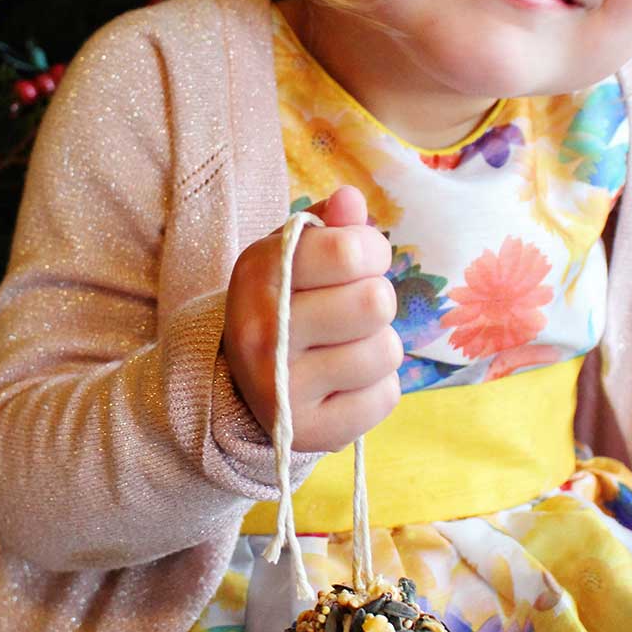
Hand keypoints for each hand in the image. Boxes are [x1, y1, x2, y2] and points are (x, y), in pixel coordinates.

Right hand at [223, 185, 401, 451]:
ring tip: (347, 347)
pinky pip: (386, 397)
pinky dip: (377, 388)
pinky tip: (346, 383)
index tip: (357, 262)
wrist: (244, 384)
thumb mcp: (292, 256)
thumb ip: (327, 225)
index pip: (351, 251)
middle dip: (375, 300)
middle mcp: (263, 334)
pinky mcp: (311, 432)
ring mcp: (283, 389)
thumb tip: (350, 199)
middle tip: (351, 310)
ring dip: (378, 346)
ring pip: (386, 351)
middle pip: (376, 302)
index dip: (370, 251)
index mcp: (258, 275)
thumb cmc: (283, 304)